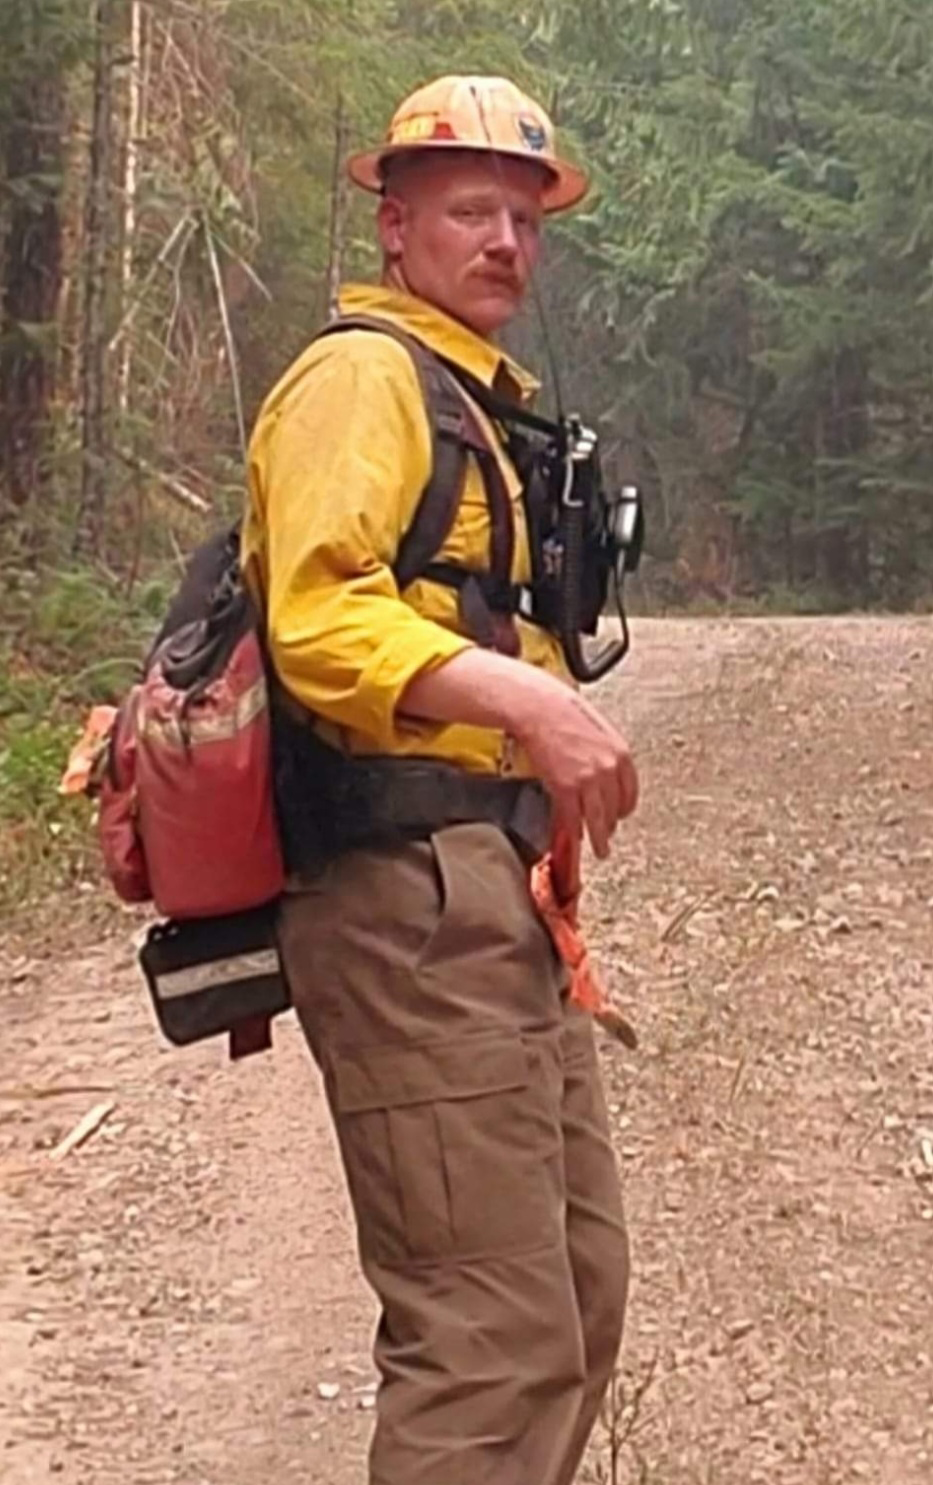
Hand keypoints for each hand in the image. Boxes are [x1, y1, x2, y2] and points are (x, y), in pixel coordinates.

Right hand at [515, 685, 637, 858]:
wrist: (539, 708)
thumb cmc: (563, 711)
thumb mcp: (598, 730)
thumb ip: (607, 754)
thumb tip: (607, 772)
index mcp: (621, 753)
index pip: (631, 793)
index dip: (625, 809)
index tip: (620, 816)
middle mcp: (608, 769)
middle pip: (615, 809)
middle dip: (611, 826)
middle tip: (608, 836)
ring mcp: (587, 780)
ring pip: (598, 820)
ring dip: (600, 839)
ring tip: (601, 850)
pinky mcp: (565, 787)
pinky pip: (573, 817)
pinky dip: (574, 831)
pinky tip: (576, 837)